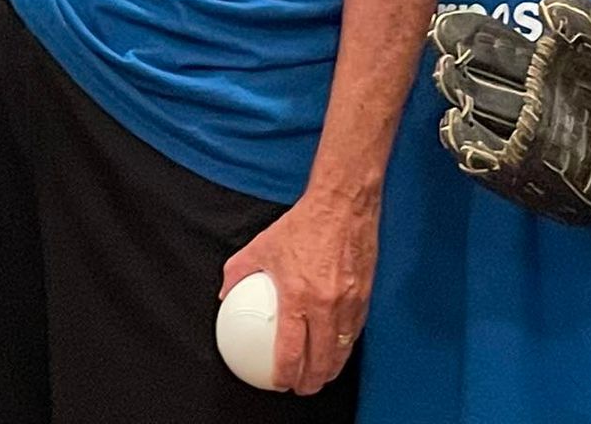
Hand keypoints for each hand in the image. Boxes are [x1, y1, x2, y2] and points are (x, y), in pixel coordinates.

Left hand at [220, 185, 377, 394]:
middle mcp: (326, 305)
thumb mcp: (262, 245)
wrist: (343, 203)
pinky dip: (346, 343)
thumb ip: (238, 271)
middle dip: (311, 382)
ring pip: (342, 349)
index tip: (280, 383)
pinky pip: (356, 329)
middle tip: (303, 387)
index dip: (285, 374)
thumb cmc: (304, 223)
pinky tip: (339, 345)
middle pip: (321, 360)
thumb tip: (225, 293)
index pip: (291, 351)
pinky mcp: (365, 294)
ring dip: (332, 368)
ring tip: (322, 374)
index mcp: (298, 297)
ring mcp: (349, 301)